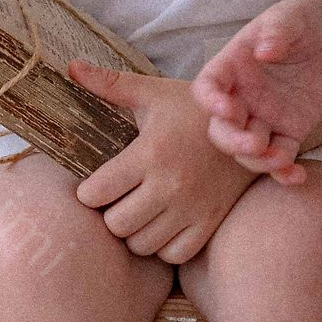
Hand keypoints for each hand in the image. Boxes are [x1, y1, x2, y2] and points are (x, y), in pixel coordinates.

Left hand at [67, 61, 258, 263]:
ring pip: (142, 244)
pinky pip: (174, 254)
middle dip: (109, 214)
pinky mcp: (210, 223)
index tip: (95, 185)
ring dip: (134, 232)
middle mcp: (170, 185)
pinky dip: (163, 246)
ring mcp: (192, 208)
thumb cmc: (193, 109)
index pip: (96, 193)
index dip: (87, 192)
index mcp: (150, 152)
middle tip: (116, 200)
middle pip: (116, 225)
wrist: (250, 125)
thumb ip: (110, 83)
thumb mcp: (153, 93)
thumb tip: (71, 66)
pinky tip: (161, 224)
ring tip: (138, 212)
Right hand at [189, 0, 321, 184]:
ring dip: (258, 160)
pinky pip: (281, 157)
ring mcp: (264, 117)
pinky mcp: (289, 132)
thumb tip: (265, 51)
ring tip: (280, 160)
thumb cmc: (303, 21)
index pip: (207, 88)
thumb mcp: (291, 16)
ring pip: (247, 151)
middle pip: (221, 129)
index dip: (210, 102)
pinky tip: (298, 176)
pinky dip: (285, 172)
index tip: (228, 108)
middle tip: (254, 144)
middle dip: (233, 142)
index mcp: (231, 68)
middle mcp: (241, 97)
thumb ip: (277, 30)